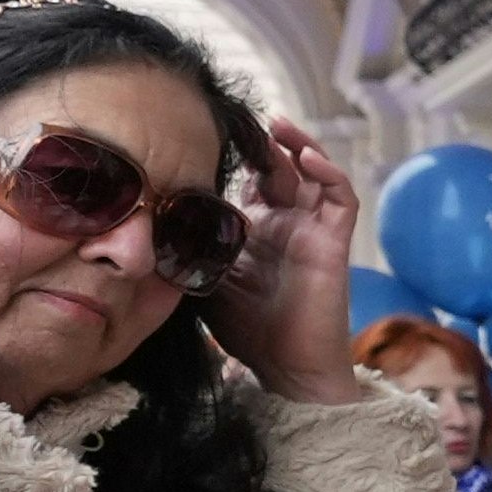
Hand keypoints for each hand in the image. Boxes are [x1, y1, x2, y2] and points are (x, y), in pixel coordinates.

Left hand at [202, 117, 366, 404]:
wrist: (285, 371)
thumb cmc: (246, 333)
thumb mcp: (202, 278)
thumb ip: (187, 244)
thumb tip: (149, 216)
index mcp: (255, 231)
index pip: (249, 180)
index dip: (236, 156)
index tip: (207, 134)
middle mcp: (286, 225)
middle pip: (281, 168)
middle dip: (265, 142)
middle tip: (245, 121)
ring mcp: (311, 232)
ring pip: (315, 174)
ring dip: (301, 144)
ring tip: (279, 125)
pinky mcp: (333, 243)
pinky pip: (341, 199)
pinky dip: (330, 173)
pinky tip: (307, 158)